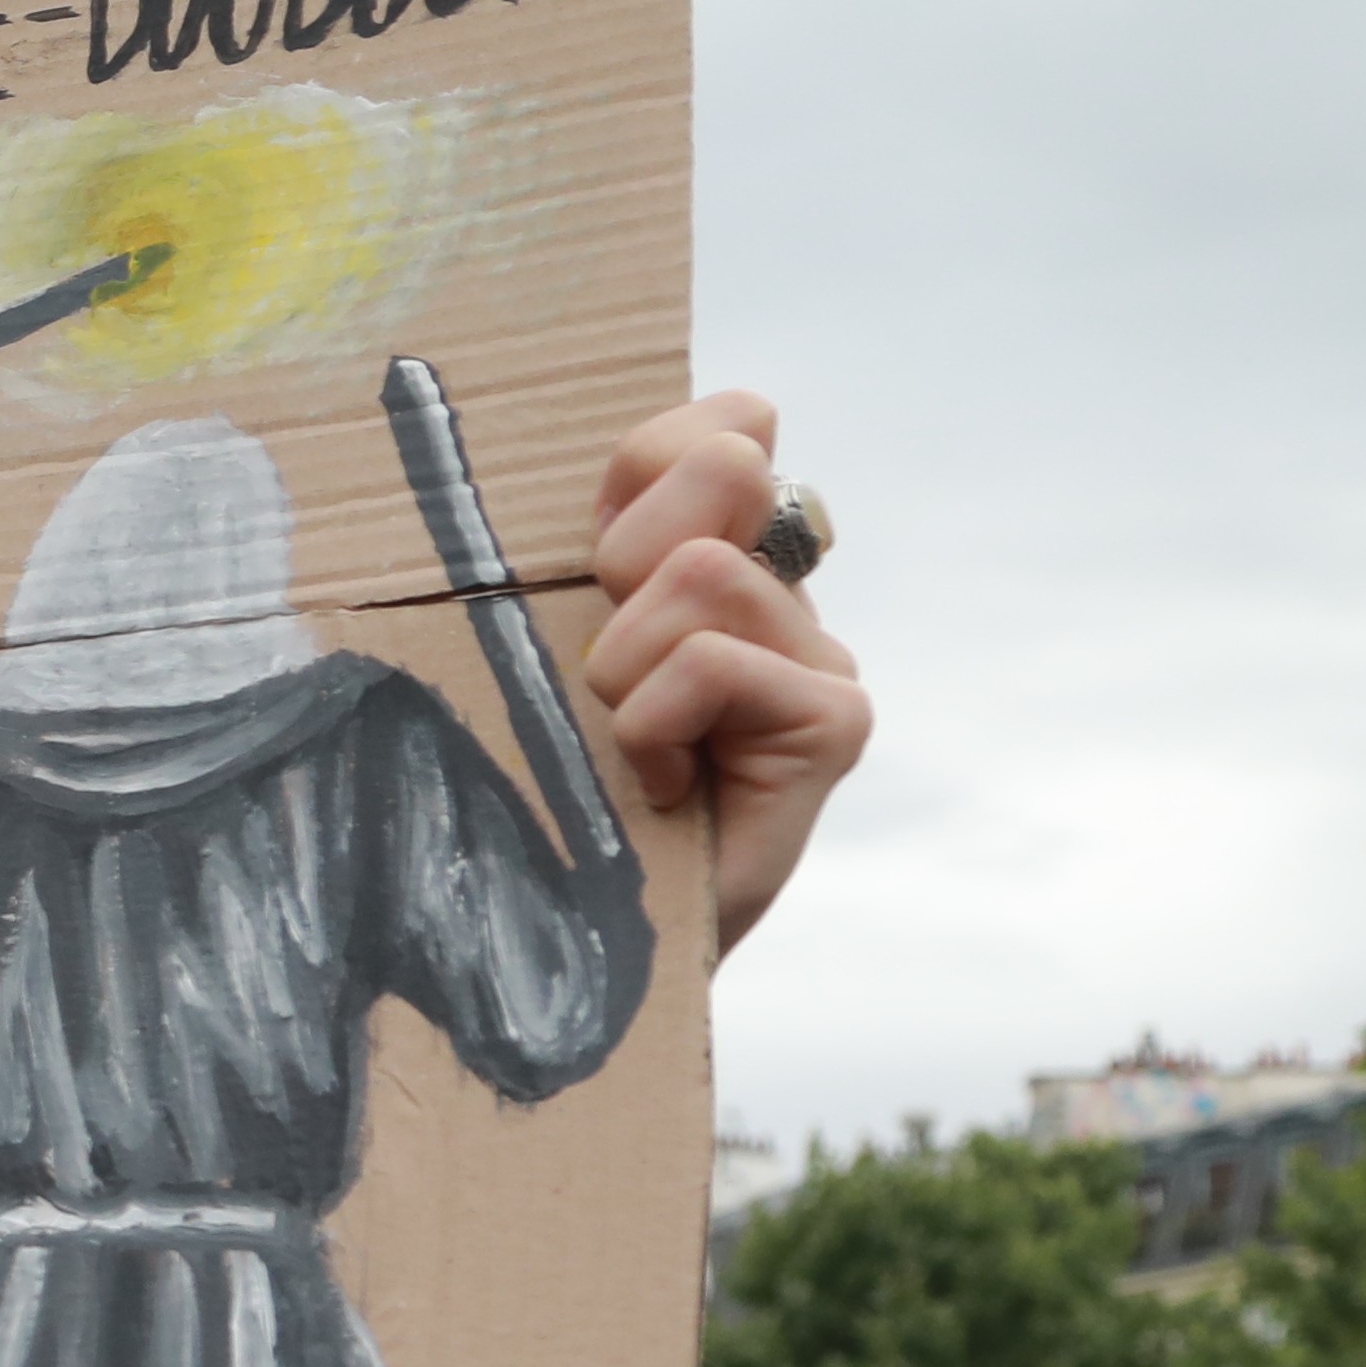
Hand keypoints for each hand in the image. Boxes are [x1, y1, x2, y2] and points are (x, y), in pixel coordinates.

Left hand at [579, 389, 868, 949]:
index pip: (720, 427)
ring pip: (704, 574)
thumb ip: (565, 560)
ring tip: (624, 745)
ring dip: (625, 667)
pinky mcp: (834, 721)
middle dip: (630, 555)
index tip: (597, 552)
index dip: (647, 460)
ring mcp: (817, 656)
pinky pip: (718, 663)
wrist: (577, 939)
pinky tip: (660, 786)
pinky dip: (655, 725)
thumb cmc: (540, 794)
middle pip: (726, 466)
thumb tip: (579, 486)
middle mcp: (779, 594)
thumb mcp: (531, 654)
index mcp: (709, 557)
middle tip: (606, 664)